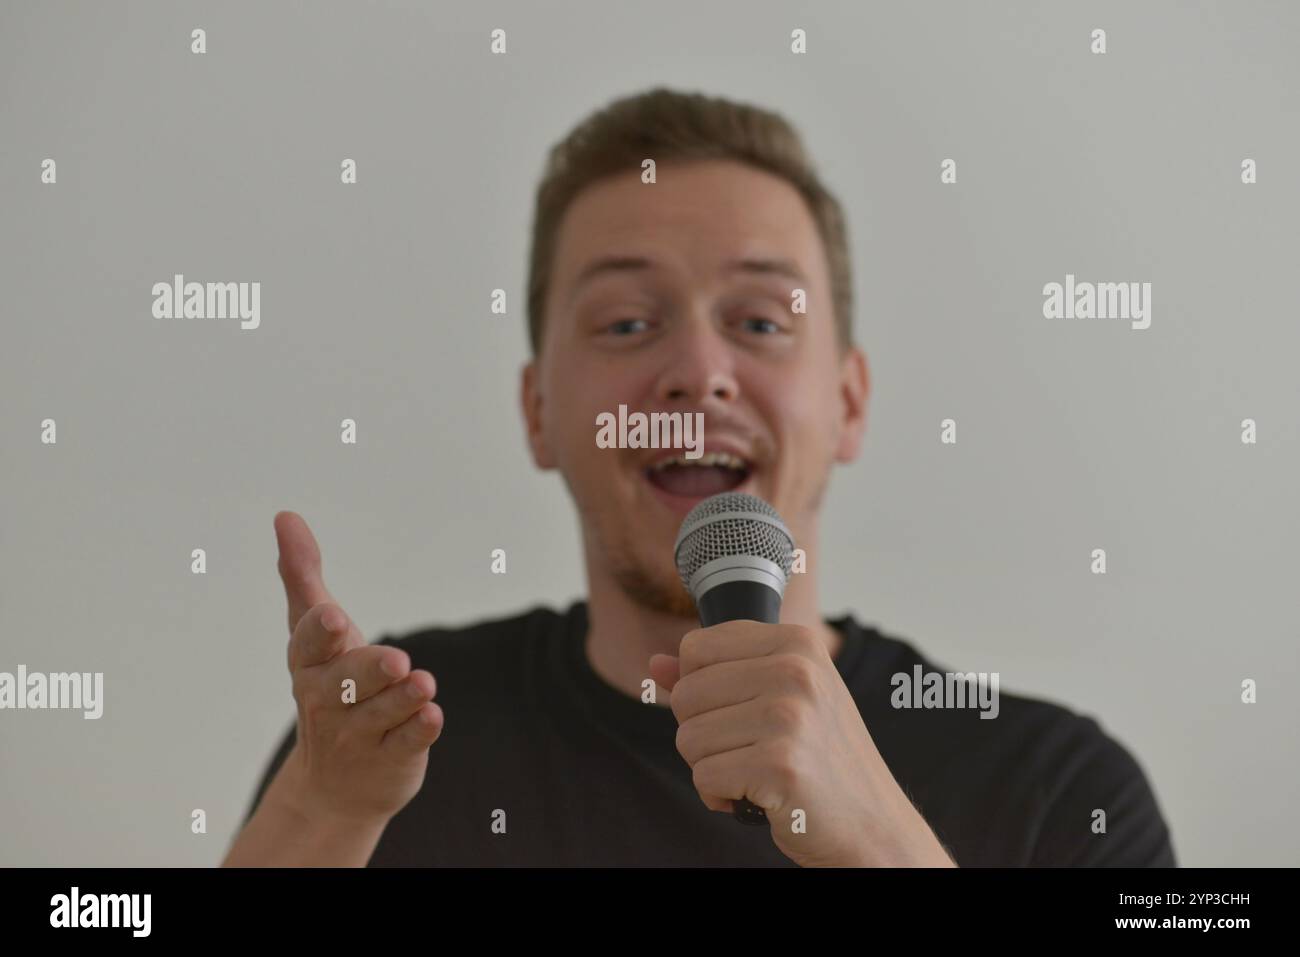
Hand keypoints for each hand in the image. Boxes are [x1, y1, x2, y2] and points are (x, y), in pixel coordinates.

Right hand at [272, 510, 442, 825]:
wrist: (334, 787)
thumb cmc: (330, 688)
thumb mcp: (314, 635)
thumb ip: (302, 576)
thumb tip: (285, 515)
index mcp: (310, 665)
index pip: (309, 646)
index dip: (320, 634)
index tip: (333, 616)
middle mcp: (330, 701)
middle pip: (347, 683)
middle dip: (368, 671)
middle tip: (395, 660)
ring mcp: (360, 734)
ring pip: (381, 713)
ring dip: (402, 699)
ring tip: (422, 683)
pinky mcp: (392, 757)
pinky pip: (405, 743)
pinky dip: (419, 730)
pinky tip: (432, 715)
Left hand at [649, 620, 954, 867]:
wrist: (873, 826)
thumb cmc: (822, 760)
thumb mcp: (778, 699)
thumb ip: (714, 675)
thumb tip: (655, 664)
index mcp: (796, 642)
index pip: (696, 648)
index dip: (702, 688)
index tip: (741, 712)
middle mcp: (795, 670)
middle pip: (685, 694)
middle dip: (704, 733)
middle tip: (751, 749)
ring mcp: (789, 716)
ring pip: (687, 738)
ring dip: (712, 767)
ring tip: (757, 772)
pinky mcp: (779, 764)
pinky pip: (703, 777)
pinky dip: (720, 796)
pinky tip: (758, 796)